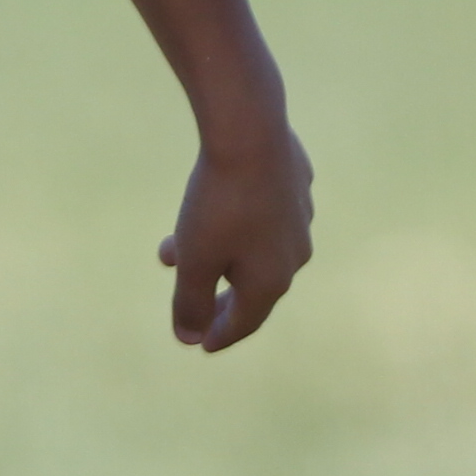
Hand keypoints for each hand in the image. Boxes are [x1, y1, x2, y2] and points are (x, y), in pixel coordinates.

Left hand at [162, 125, 312, 350]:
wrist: (250, 131)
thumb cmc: (220, 203)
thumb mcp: (196, 260)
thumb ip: (191, 303)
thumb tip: (189, 339)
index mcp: (272, 280)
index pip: (245, 322)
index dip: (218, 335)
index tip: (199, 343)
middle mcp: (295, 254)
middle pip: (254, 288)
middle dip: (219, 298)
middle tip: (196, 309)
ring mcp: (300, 218)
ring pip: (255, 247)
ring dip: (217, 254)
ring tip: (175, 249)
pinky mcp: (297, 184)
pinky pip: (264, 214)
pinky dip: (237, 222)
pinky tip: (221, 208)